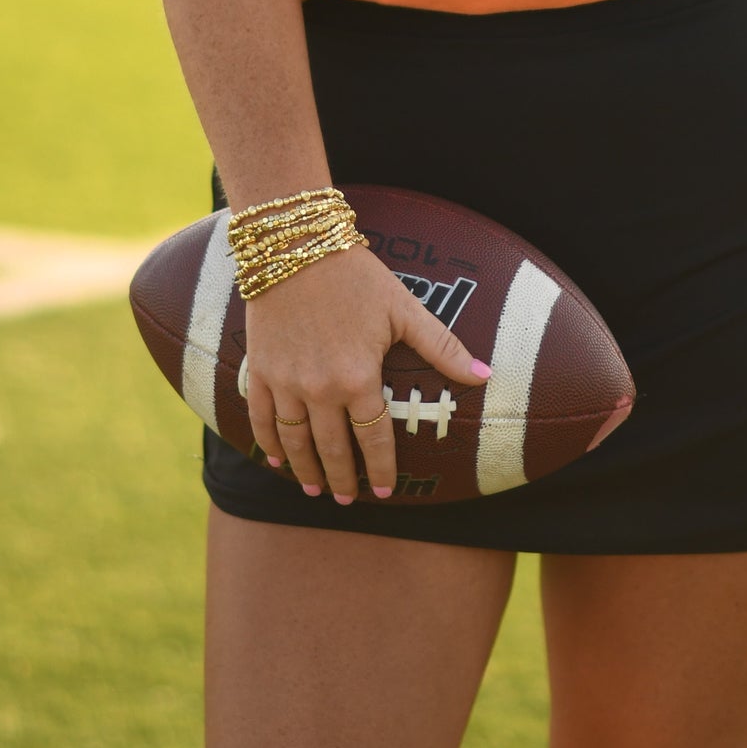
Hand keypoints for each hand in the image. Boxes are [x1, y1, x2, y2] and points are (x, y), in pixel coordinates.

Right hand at [242, 244, 491, 503]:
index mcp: (359, 379)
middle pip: (332, 449)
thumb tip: (485, 375)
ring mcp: (286, 383)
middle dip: (340, 479)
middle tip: (346, 499)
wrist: (297, 247)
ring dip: (305, 470)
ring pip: (295, 442)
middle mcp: (320, 390)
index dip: (379, 468)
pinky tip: (276, 460)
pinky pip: (262, 419)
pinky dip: (269, 444)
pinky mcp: (260, 371)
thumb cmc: (357, 276)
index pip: (373, 439)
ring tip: (313, 489)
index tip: (383, 492)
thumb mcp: (404, 309)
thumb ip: (443, 347)